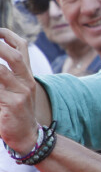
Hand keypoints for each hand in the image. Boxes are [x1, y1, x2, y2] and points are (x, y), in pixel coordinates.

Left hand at [0, 29, 38, 152]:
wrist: (27, 136)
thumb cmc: (16, 112)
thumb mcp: (16, 90)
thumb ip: (6, 76)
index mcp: (27, 75)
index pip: (22, 48)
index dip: (8, 35)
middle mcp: (27, 81)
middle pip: (14, 56)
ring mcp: (21, 93)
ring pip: (1, 72)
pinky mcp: (12, 105)